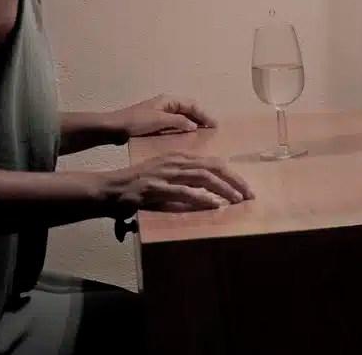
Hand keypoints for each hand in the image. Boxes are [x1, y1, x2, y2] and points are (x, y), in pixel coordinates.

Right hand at [102, 151, 254, 215]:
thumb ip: (184, 179)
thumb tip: (208, 192)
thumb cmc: (138, 184)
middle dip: (234, 180)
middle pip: (213, 167)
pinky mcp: (158, 188)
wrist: (112, 188)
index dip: (231, 174)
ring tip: (237, 199)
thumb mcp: (164, 175)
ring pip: (203, 178)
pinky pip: (185, 192)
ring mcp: (167, 174)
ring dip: (223, 189)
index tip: (245, 186)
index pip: (212, 162)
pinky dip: (202, 198)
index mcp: (179, 156)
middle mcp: (175, 161)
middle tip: (250, 193)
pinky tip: (214, 205)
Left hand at [110, 94, 216, 138]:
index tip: (215, 125)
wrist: (114, 128)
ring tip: (204, 135)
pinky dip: (183, 130)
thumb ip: (177, 122)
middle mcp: (166, 105)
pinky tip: (187, 140)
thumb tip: (194, 126)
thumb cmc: (136, 122)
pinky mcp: (156, 124)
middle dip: (201, 118)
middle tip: (213, 130)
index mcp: (168, 100)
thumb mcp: (158, 121)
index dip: (205, 114)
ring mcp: (161, 114)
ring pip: (182, 117)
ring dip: (193, 124)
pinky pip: (175, 125)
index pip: (192, 105)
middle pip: (189, 110)